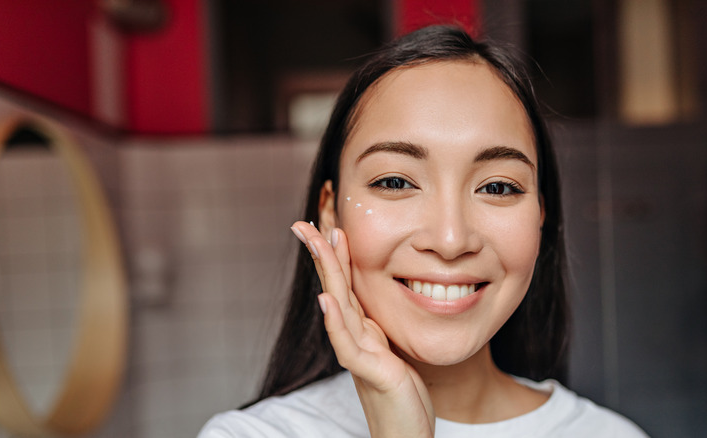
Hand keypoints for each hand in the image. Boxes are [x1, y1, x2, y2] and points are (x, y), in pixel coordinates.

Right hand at [291, 221, 434, 437]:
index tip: (324, 221)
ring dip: (328, 272)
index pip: (343, 282)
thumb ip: (379, 325)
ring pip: (338, 306)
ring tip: (319, 243)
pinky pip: (348, 343)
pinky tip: (327, 299)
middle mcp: (354, 335)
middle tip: (303, 223)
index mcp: (361, 327)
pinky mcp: (369, 371)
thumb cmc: (399, 393)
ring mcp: (359, 352)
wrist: (403, 432)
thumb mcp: (390, 348)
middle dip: (320, 253)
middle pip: (334, 286)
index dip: (333, 253)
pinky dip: (336, 320)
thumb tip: (375, 299)